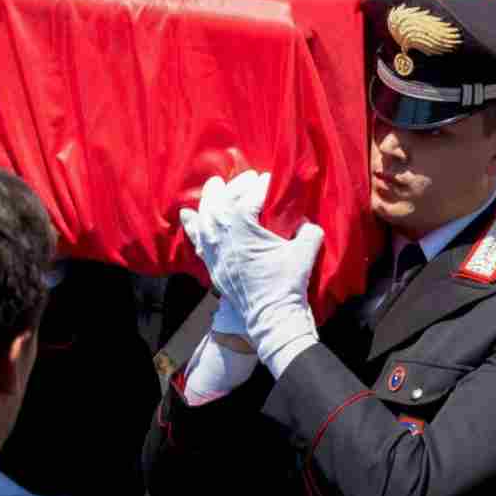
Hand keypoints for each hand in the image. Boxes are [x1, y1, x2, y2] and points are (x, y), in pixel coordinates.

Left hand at [181, 171, 323, 377]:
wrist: (272, 318)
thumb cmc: (288, 284)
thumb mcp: (306, 251)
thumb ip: (308, 229)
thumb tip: (306, 220)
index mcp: (244, 230)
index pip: (250, 198)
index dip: (261, 186)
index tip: (270, 179)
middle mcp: (224, 238)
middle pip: (222, 203)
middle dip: (234, 187)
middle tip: (248, 177)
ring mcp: (215, 253)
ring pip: (206, 219)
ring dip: (210, 200)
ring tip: (215, 184)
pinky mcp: (212, 266)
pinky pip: (197, 242)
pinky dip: (192, 226)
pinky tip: (187, 214)